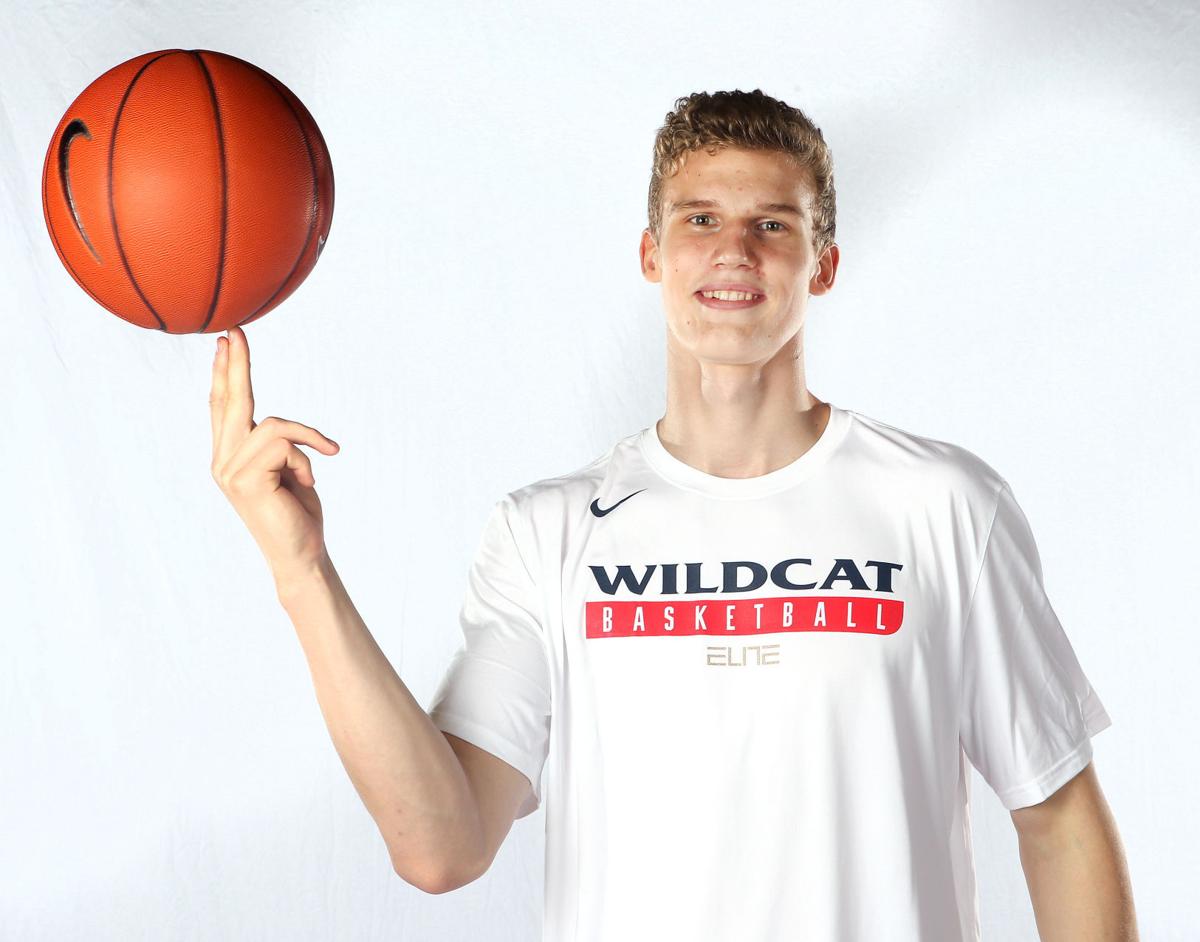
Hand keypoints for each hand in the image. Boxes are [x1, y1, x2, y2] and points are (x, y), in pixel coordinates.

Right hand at [209, 325, 339, 585]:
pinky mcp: (245, 479)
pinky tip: (311, 481)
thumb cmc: (298, 514)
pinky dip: (307, 455)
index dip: (224, 374)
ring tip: (318, 465)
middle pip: (229, 401)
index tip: (226, 342)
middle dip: (236, 365)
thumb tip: (279, 427)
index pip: (222, 407)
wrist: (302, 555)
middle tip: (237, 332)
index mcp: (230, 457)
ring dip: (306, 441)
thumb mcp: (288, 470)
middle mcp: (223, 461)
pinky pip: (284, 440)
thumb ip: (275, 446)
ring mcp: (230, 471)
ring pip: (271, 424)